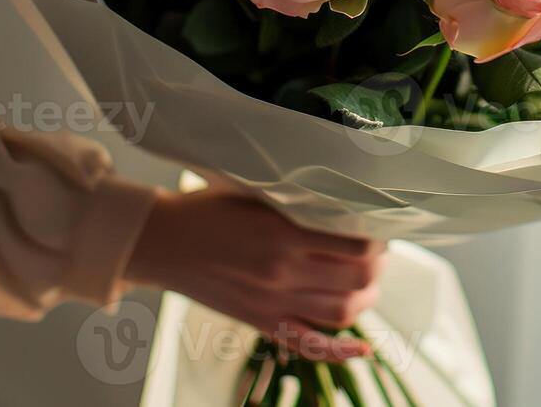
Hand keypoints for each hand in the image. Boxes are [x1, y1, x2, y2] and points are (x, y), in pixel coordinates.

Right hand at [125, 186, 386, 361]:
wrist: (161, 243)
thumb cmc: (206, 209)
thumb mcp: (252, 191)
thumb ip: (295, 198)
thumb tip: (342, 199)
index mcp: (282, 234)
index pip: (355, 243)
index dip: (377, 236)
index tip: (377, 226)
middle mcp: (281, 273)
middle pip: (357, 278)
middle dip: (379, 265)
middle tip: (378, 250)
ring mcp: (272, 303)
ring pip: (342, 312)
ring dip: (367, 297)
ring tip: (369, 282)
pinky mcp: (262, 322)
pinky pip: (309, 344)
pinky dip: (340, 351)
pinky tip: (363, 347)